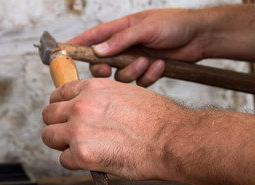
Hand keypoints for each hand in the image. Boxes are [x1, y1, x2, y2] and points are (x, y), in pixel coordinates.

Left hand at [41, 78, 187, 180]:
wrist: (173, 139)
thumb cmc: (158, 119)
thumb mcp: (126, 93)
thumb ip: (101, 99)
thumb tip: (90, 109)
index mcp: (92, 88)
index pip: (58, 94)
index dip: (60, 107)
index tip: (65, 115)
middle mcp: (81, 105)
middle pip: (48, 115)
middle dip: (57, 125)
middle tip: (69, 134)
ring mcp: (79, 129)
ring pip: (49, 136)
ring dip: (62, 144)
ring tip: (80, 149)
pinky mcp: (83, 154)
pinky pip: (64, 160)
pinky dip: (75, 163)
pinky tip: (91, 161)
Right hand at [69, 9, 206, 86]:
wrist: (199, 37)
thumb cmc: (174, 24)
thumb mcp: (146, 27)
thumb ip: (120, 40)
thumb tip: (98, 51)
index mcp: (120, 30)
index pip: (93, 38)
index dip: (77, 45)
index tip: (63, 52)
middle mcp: (124, 47)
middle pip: (101, 64)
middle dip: (104, 69)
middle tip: (107, 69)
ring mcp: (134, 61)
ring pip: (120, 76)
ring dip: (133, 71)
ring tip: (148, 61)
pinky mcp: (145, 73)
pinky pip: (138, 83)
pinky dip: (149, 76)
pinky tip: (160, 65)